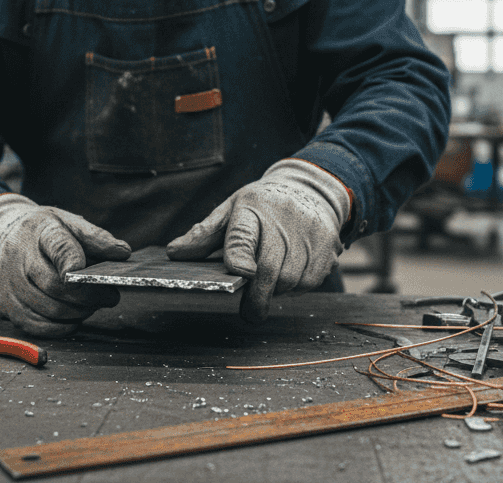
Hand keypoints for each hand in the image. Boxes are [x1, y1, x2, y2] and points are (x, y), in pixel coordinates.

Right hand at [0, 194, 131, 336]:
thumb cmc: (40, 232)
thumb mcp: (66, 222)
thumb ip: (95, 237)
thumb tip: (123, 252)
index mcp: (39, 231)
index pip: (58, 247)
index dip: (71, 261)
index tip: (84, 273)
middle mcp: (19, 257)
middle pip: (56, 286)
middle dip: (89, 296)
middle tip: (109, 296)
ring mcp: (8, 283)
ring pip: (49, 310)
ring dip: (78, 313)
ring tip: (92, 305)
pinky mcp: (4, 304)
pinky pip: (36, 326)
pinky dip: (60, 327)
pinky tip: (73, 318)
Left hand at [166, 159, 350, 321]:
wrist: (313, 189)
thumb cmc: (264, 205)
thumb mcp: (231, 209)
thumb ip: (204, 234)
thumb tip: (174, 253)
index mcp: (252, 208)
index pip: (243, 235)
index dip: (240, 256)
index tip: (241, 273)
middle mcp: (283, 219)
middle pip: (269, 267)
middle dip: (258, 295)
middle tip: (249, 312)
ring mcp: (308, 234)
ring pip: (291, 279)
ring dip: (277, 290)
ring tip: (269, 284)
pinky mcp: (327, 248)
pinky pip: (310, 282)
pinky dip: (296, 287)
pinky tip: (289, 276)